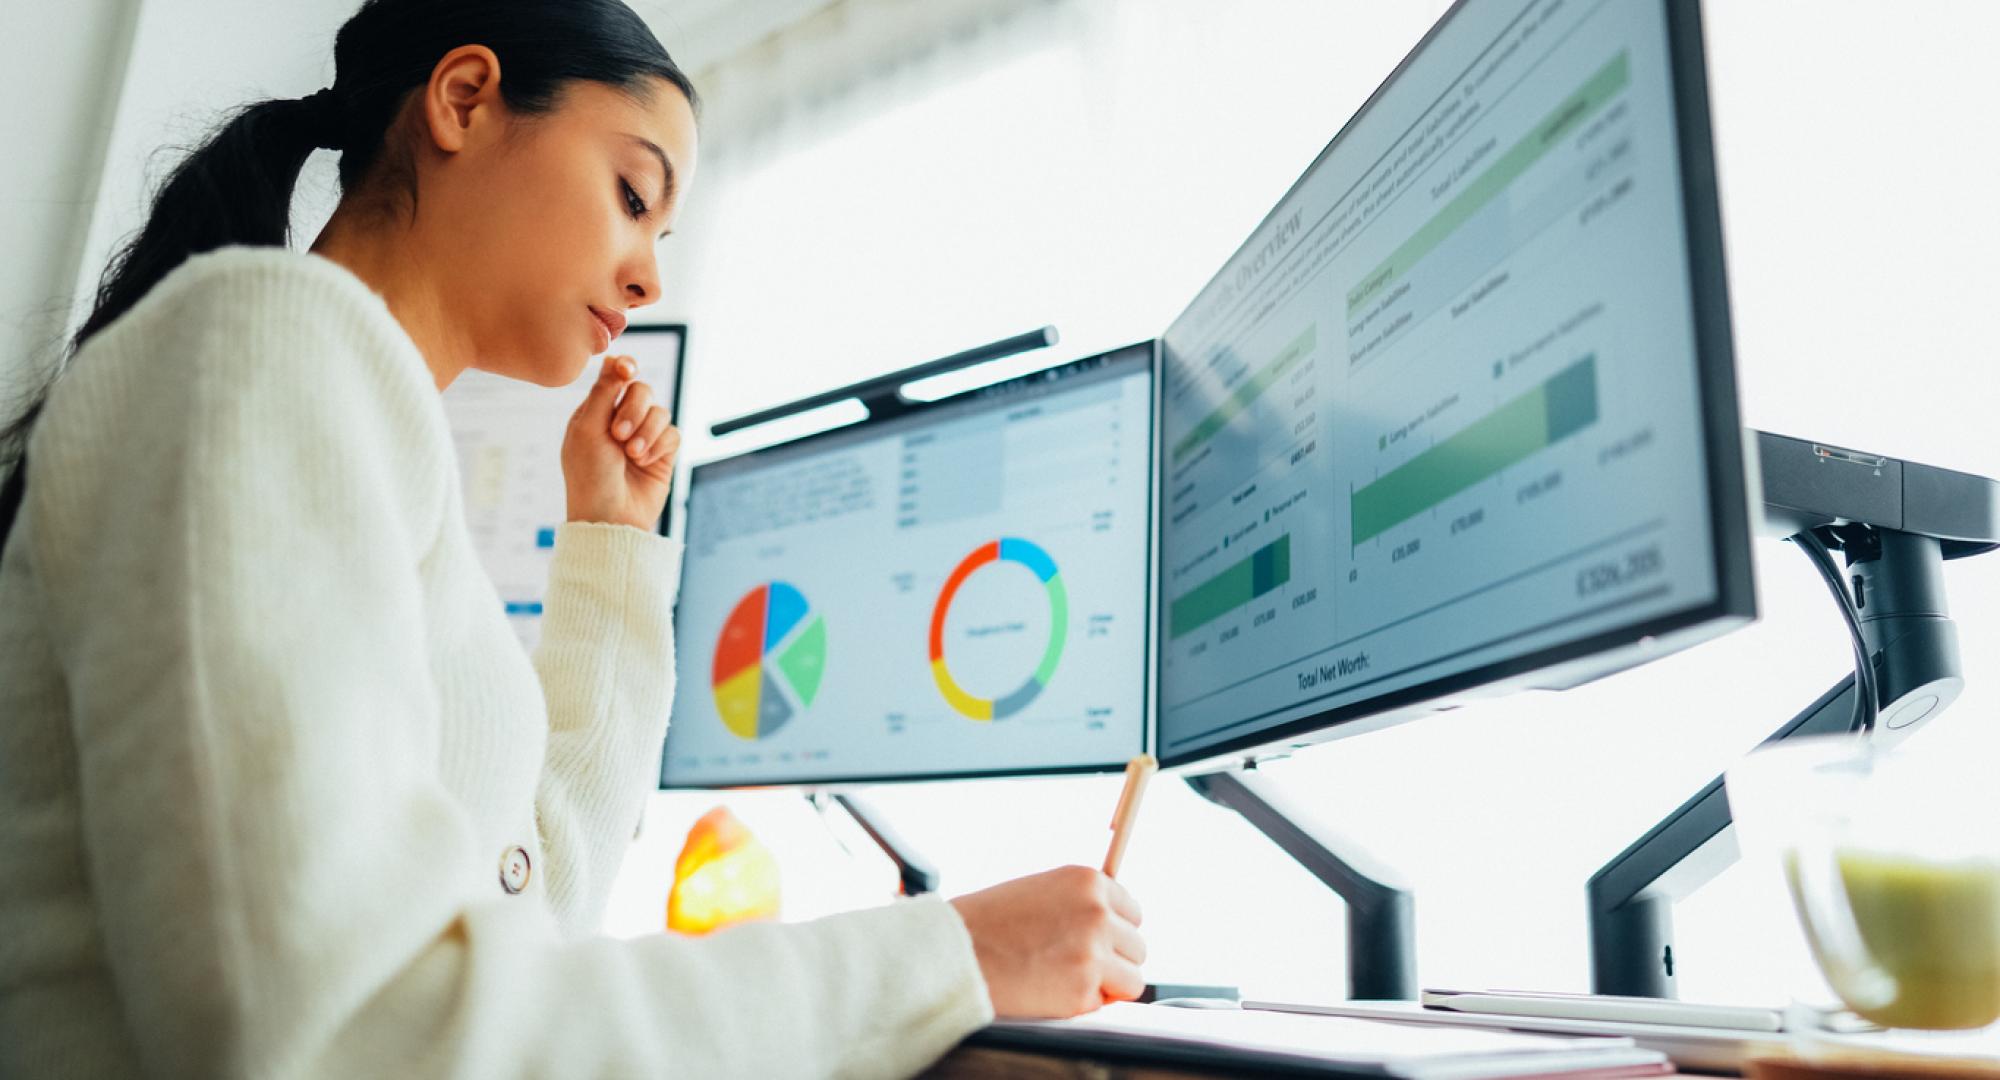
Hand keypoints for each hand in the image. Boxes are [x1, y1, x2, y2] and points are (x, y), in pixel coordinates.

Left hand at [562, 355, 679, 529]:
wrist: (609, 518)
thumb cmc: (589, 476)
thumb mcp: (588, 429)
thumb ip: (604, 392)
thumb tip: (614, 358)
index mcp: (595, 412)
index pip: (615, 377)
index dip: (625, 369)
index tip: (628, 371)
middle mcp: (620, 421)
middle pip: (642, 390)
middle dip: (634, 409)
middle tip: (618, 434)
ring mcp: (642, 438)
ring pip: (660, 412)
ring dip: (646, 431)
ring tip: (632, 454)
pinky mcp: (662, 454)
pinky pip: (673, 434)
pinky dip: (659, 446)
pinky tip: (644, 462)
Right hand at [949, 866, 1145, 1018]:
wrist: (954, 951)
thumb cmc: (987, 922)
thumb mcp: (1041, 890)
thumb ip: (1080, 903)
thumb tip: (1115, 926)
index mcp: (1087, 881)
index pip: (1132, 911)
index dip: (1113, 931)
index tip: (1094, 940)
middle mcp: (1097, 912)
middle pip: (1137, 946)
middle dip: (1113, 959)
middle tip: (1076, 963)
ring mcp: (1093, 952)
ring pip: (1133, 979)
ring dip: (1107, 984)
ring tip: (1068, 979)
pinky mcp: (1082, 990)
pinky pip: (1103, 1004)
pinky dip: (1083, 1004)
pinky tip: (1052, 990)